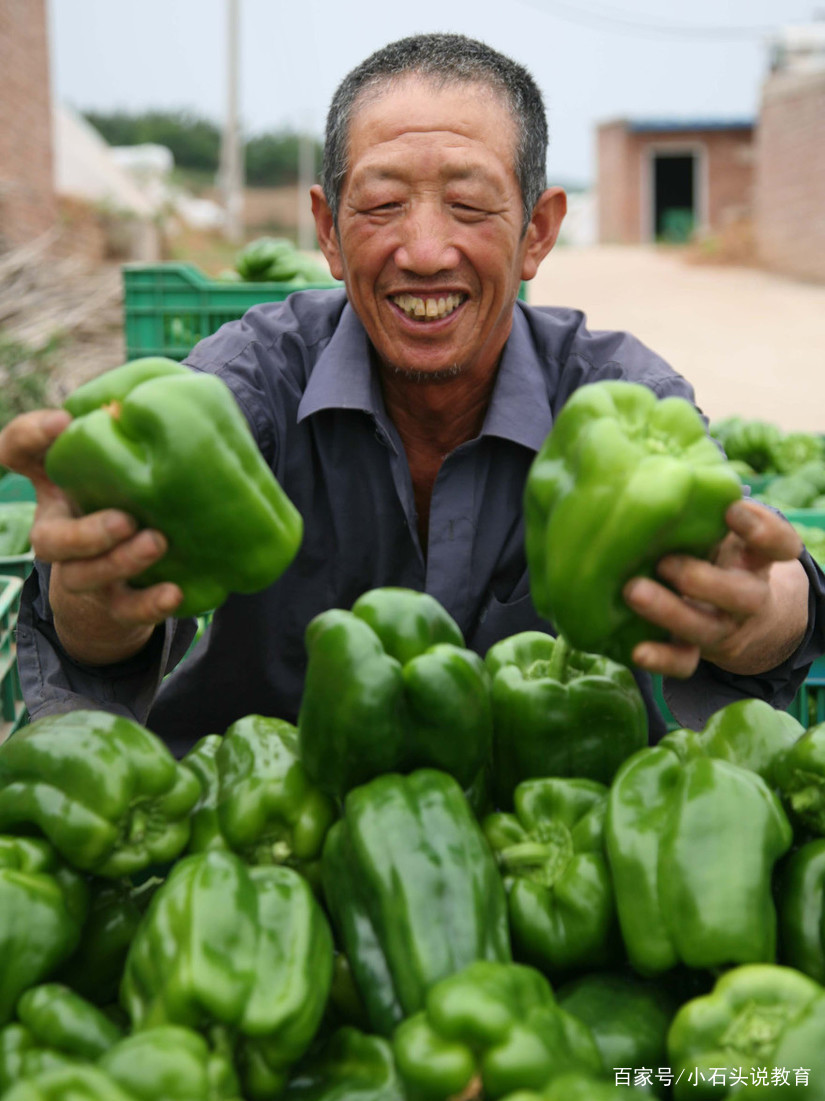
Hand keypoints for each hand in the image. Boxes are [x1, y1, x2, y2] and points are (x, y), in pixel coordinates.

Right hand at [0, 409, 182, 662]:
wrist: (132, 581)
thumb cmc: (128, 502)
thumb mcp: (123, 465)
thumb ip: (127, 433)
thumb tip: (145, 399)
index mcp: (58, 489)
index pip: (18, 454)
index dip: (29, 438)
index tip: (62, 423)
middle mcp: (62, 532)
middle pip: (48, 540)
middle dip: (86, 532)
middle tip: (126, 518)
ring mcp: (86, 573)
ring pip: (84, 576)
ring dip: (119, 562)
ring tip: (157, 543)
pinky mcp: (116, 607)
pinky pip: (126, 612)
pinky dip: (149, 605)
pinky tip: (175, 592)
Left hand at [622, 498, 808, 678]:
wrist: (739, 618)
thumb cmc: (716, 555)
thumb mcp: (722, 533)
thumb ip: (704, 509)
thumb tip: (654, 466)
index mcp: (756, 560)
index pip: (779, 546)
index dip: (763, 531)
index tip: (732, 511)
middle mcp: (747, 596)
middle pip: (741, 596)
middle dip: (703, 580)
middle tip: (665, 561)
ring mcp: (723, 627)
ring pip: (706, 628)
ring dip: (670, 612)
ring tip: (633, 591)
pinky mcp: (697, 651)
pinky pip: (684, 663)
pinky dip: (661, 659)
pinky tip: (636, 651)